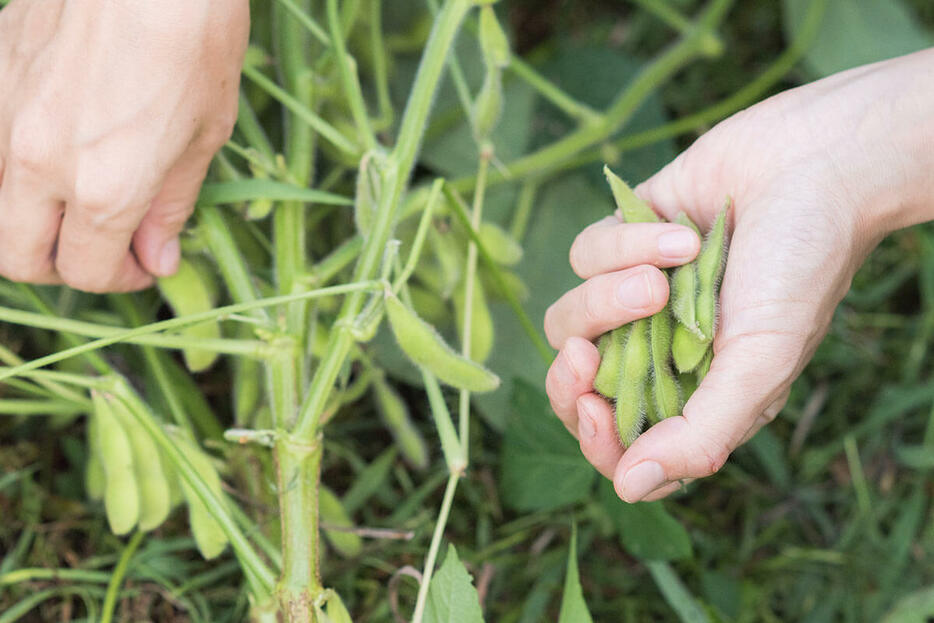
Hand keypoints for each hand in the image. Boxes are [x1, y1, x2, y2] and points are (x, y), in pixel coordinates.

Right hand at [0, 0, 248, 291]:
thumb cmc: (195, 39)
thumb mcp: (204, 136)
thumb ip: (170, 208)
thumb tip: (158, 260)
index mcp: (104, 189)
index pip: (88, 272)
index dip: (122, 279)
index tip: (143, 264)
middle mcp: (39, 166)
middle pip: (20, 258)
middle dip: (63, 266)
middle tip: (106, 247)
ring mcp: (2, 122)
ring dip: (29, 225)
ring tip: (75, 207)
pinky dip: (13, 173)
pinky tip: (53, 152)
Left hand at [544, 48, 933, 502]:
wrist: (815, 163)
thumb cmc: (802, 267)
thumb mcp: (762, 364)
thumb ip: (702, 434)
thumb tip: (631, 488)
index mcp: (694, 392)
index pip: (623, 445)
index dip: (595, 440)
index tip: (593, 407)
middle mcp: (657, 349)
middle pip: (577, 388)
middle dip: (570, 377)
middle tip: (583, 357)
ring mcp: (635, 295)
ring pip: (572, 317)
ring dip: (610, 295)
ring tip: (668, 270)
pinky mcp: (621, 240)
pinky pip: (588, 253)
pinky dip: (627, 242)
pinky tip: (680, 231)